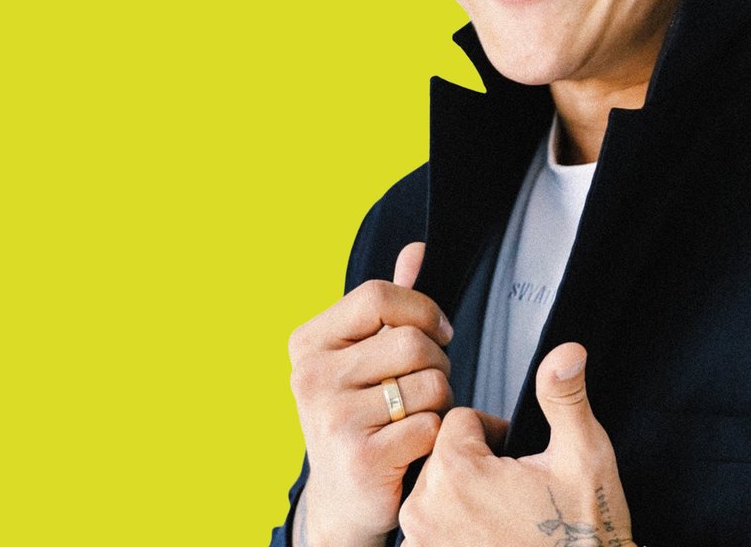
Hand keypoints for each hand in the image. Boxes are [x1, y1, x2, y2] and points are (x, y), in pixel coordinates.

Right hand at [288, 241, 455, 543]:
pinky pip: (430, 425)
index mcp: (309, 343)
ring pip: (430, 383)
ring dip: (441, 401)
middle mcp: (312, 378)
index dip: (421, 310)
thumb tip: (416, 250)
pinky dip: (436, 435)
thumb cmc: (360, 416)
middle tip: (426, 385)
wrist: (343, 499)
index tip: (437, 332)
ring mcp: (332, 419)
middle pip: (412, 341)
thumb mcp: (364, 355)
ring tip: (417, 415)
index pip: (378, 296)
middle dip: (438, 362)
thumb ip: (390, 304)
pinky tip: (416, 445)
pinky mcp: (361, 458)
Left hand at [400, 343, 634, 546]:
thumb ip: (565, 398)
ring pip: (435, 489)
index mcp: (457, 474)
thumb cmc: (583, 536)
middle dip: (477, 463)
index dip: (495, 433)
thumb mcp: (583, 457)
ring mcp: (422, 544)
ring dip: (463, 495)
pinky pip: (430, 527)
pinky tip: (490, 537)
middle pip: (443, 454)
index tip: (517, 459)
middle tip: (516, 489)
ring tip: (503, 515)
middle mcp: (425, 510)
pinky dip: (455, 528)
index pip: (459, 420)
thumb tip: (566, 352)